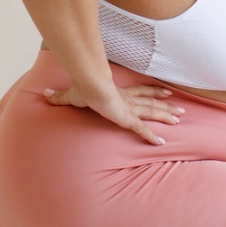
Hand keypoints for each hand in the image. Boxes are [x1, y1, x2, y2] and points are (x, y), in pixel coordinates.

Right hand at [42, 83, 186, 144]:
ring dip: (166, 115)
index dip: (153, 92)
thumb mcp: (70, 95)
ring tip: (180, 118)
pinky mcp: (126, 118)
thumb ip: (59, 97)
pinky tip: (162, 142)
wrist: (88, 84)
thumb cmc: (82, 87)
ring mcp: (129, 109)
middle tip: (181, 109)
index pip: (140, 92)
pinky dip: (151, 136)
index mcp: (119, 93)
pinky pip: (141, 130)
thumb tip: (43, 93)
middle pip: (151, 102)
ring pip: (152, 113)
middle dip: (166, 106)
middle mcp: (128, 100)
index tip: (165, 91)